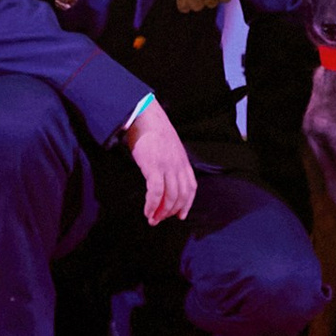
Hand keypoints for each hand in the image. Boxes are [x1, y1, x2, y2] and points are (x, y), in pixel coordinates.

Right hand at [124, 100, 196, 224]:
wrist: (145, 116)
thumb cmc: (152, 130)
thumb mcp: (169, 147)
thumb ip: (171, 161)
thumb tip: (164, 176)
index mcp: (183, 161)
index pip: (191, 187)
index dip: (187, 204)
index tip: (180, 215)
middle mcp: (178, 165)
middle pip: (181, 195)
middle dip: (171, 211)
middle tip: (159, 219)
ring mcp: (167, 166)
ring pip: (169, 197)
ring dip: (161, 212)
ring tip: (152, 219)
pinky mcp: (154, 167)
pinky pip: (155, 192)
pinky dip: (152, 205)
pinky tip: (147, 211)